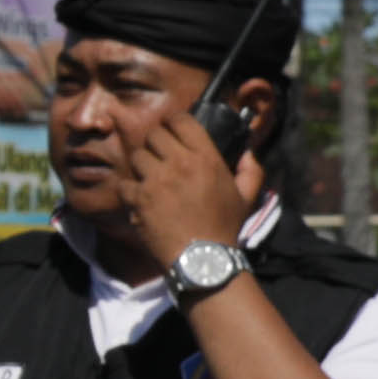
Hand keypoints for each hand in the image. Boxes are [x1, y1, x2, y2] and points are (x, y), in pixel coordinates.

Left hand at [115, 95, 251, 271]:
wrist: (202, 259)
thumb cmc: (224, 227)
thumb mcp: (246, 197)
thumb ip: (251, 171)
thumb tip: (249, 152)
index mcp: (205, 157)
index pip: (181, 119)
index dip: (174, 122)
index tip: (173, 131)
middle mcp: (179, 163)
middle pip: (154, 134)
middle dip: (156, 143)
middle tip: (160, 156)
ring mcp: (156, 180)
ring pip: (137, 156)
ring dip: (142, 165)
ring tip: (150, 178)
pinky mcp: (138, 199)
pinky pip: (126, 183)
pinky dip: (130, 191)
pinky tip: (140, 199)